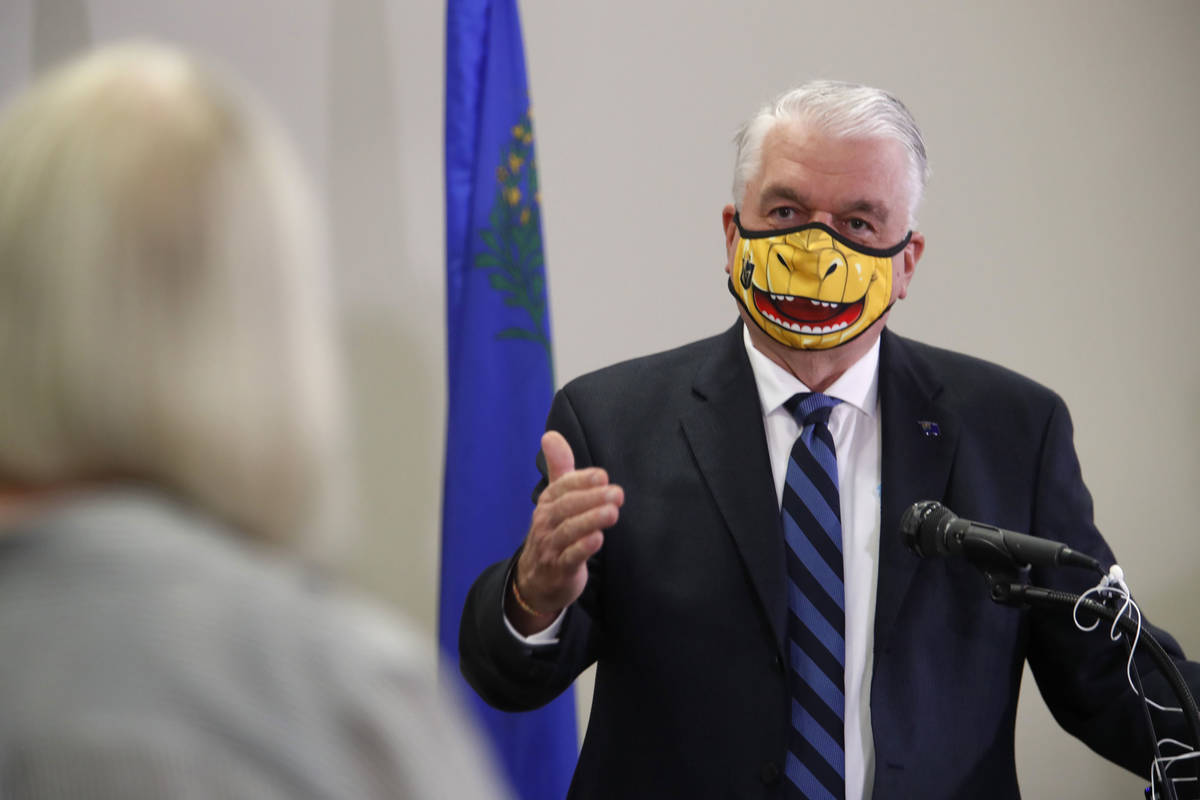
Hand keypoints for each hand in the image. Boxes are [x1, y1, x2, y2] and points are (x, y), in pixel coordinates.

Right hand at [508, 431, 622, 633]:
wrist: (536, 580)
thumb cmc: (553, 532)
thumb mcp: (555, 499)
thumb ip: (559, 468)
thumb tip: (550, 434)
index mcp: (548, 502)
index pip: (563, 487)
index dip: (582, 481)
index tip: (602, 476)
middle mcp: (546, 522)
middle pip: (567, 507)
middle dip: (592, 498)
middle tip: (618, 493)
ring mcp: (551, 546)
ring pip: (568, 531)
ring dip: (590, 520)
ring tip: (612, 513)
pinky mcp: (559, 570)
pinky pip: (569, 558)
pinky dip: (582, 548)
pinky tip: (598, 539)